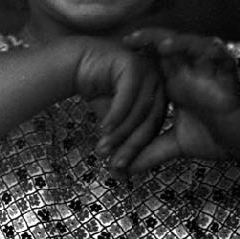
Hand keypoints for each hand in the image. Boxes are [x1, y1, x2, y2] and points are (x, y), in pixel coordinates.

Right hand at [74, 37, 166, 168]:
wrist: (79, 63)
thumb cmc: (98, 91)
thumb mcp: (114, 120)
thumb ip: (121, 141)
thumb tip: (120, 175)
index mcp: (160, 94)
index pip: (154, 127)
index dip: (138, 150)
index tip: (121, 169)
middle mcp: (158, 81)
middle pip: (149, 121)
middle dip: (129, 146)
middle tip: (114, 164)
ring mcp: (147, 70)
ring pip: (139, 111)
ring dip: (119, 134)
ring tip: (103, 148)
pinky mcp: (132, 64)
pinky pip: (127, 97)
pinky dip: (115, 116)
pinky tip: (103, 128)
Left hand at [122, 28, 239, 170]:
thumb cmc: (213, 136)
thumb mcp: (176, 144)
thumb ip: (151, 152)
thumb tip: (125, 169)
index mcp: (175, 81)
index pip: (153, 59)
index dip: (137, 51)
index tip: (115, 50)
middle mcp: (190, 71)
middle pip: (168, 45)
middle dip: (149, 38)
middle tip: (128, 39)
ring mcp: (208, 71)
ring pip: (193, 45)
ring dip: (179, 43)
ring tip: (162, 46)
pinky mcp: (228, 76)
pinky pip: (221, 57)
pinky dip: (212, 53)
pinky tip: (206, 53)